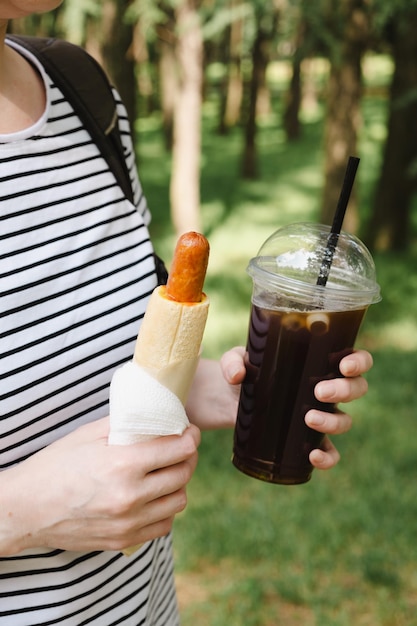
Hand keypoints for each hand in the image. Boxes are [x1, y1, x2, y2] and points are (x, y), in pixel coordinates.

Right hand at [0, 419, 199, 554]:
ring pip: (178, 501)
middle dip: (188, 457)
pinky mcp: (124, 539)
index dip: (190, 437)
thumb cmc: (55, 466)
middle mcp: (130, 495)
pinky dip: (165, 509)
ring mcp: (128, 522)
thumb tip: (154, 416)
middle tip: (182, 449)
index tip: (190, 431)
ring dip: (178, 484)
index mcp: (123, 463)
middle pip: (183, 474)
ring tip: (167, 472)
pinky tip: (155, 497)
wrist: (27, 508)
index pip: (179, 449)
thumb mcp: (89, 435)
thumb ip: (126, 425)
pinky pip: (163, 525)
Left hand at [189, 347, 372, 471]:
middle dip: (345, 391)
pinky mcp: (306, 440)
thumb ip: (233, 362)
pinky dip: (327, 457)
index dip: (359, 362)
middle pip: (356, 389)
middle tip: (319, 391)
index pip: (354, 360)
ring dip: (333, 422)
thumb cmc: (242, 371)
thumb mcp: (235, 360)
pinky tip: (312, 455)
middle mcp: (326, 388)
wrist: (227, 399)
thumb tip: (237, 375)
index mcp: (319, 362)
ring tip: (309, 418)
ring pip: (344, 420)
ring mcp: (319, 415)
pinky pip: (329, 452)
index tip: (344, 366)